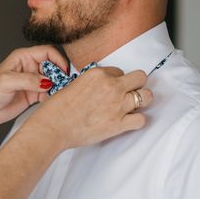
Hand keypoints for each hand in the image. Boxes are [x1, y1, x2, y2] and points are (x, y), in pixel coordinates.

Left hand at [0, 46, 67, 129]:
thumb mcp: (6, 82)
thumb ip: (28, 80)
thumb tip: (47, 81)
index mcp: (22, 57)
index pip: (47, 52)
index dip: (58, 60)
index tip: (64, 72)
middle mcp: (29, 68)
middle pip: (53, 66)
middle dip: (61, 75)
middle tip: (64, 85)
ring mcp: (31, 82)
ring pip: (53, 81)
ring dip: (59, 87)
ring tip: (60, 94)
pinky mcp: (32, 95)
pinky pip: (49, 94)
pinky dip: (53, 97)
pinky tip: (53, 102)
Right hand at [27, 67, 151, 148]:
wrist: (52, 127)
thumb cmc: (56, 108)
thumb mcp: (73, 85)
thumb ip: (91, 85)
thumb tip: (99, 90)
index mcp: (97, 74)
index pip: (118, 71)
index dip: (115, 80)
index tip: (110, 88)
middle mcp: (111, 86)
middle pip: (140, 77)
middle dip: (136, 84)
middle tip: (128, 92)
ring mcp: (117, 105)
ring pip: (147, 96)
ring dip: (141, 100)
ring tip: (132, 106)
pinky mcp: (119, 124)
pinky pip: (142, 120)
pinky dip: (137, 121)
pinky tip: (127, 121)